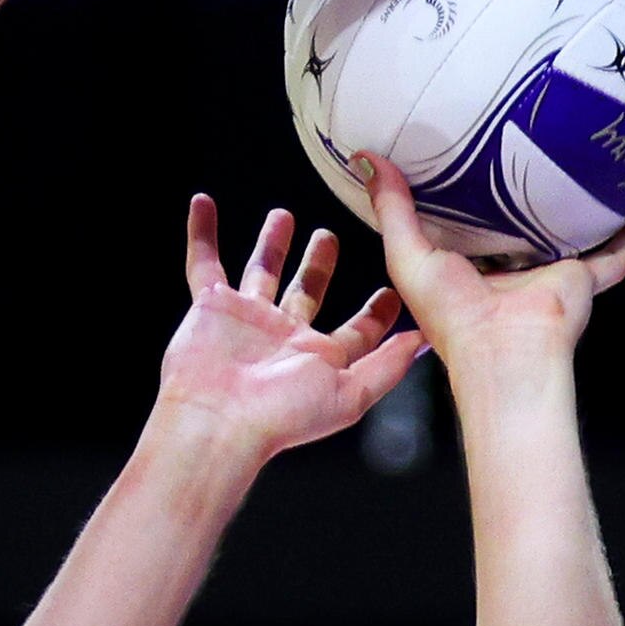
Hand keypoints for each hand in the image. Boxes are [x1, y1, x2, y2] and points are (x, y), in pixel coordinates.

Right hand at [155, 197, 421, 461]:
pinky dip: (201, 233)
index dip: (376, 312)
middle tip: (329, 236)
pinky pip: (203, 263)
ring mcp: (246, 319)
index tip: (393, 290)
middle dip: (319, 264)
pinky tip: (202, 204)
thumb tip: (423, 343)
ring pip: (261, 272)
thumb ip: (387, 366)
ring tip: (282, 215)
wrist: (218, 421)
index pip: (356, 330)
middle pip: (306, 291)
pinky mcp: (211, 307)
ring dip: (271, 244)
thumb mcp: (350, 393)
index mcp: (319, 358)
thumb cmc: (281, 415)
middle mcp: (283, 337)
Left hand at [360, 161, 624, 376]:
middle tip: (532, 154)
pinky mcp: (582, 281)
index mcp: (469, 270)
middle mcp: (511, 272)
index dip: (466, 197)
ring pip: (571, 236)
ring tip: (593, 174)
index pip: (468, 227)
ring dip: (583, 211)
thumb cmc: (452, 315)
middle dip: (527, 200)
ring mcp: (549, 275)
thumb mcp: (409, 255)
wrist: (503, 353)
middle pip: (521, 228)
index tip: (465, 160)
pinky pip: (615, 254)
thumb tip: (366, 159)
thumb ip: (393, 208)